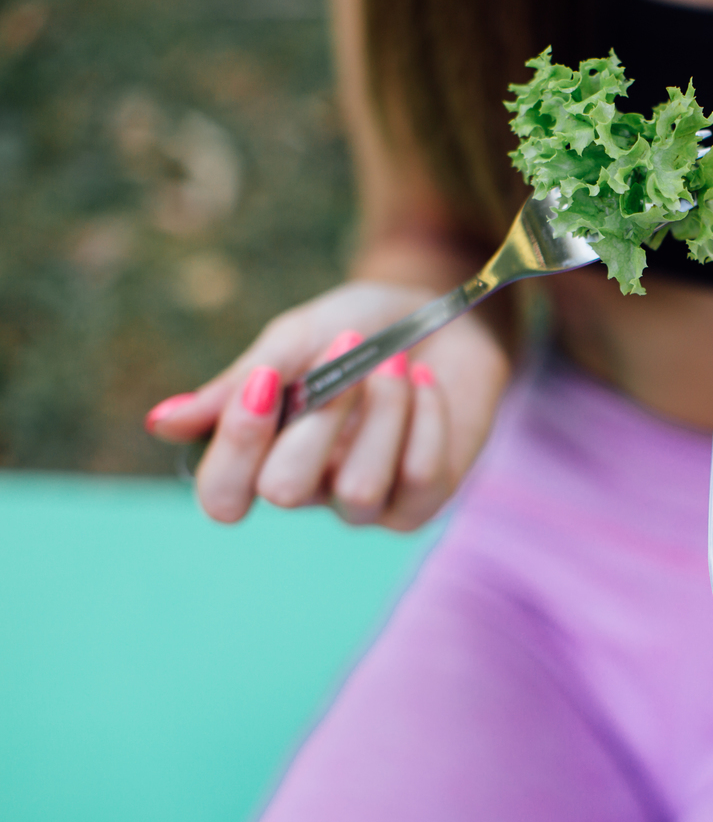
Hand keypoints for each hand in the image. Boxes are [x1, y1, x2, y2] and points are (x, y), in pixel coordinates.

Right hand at [144, 280, 507, 530]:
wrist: (443, 317)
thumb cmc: (360, 329)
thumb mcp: (296, 339)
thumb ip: (240, 384)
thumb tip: (161, 422)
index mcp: (263, 454)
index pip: (222, 495)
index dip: (236, 446)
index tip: (268, 376)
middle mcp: (309, 490)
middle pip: (285, 492)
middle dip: (318, 417)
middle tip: (348, 348)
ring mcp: (367, 504)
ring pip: (360, 491)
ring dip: (382, 412)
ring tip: (395, 361)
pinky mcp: (423, 501)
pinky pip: (419, 477)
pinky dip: (425, 417)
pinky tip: (425, 382)